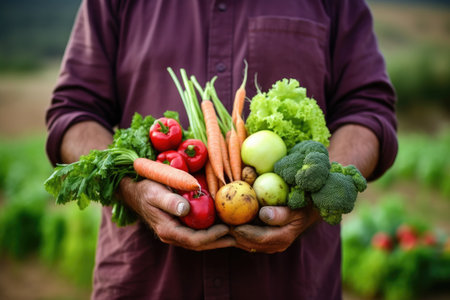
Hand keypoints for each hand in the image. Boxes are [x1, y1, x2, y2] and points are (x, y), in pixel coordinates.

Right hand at [119, 177, 235, 250]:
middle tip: (238, 237)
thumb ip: (170, 201)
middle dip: (219, 242)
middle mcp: (172, 235)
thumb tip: (186, 209)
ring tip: (234, 235)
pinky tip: (222, 227)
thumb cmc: (145, 189)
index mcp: (167, 230)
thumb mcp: (155, 192)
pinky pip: (196, 233)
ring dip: (217, 239)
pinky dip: (210, 232)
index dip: (211, 237)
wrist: (134, 191)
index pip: (193, 240)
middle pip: (199, 245)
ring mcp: (175, 233)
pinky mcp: (178, 227)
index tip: (226, 229)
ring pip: (199, 241)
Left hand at [230, 205, 319, 253]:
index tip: (232, 225)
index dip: (244, 232)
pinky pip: (249, 241)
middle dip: (235, 236)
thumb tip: (263, 214)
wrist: (308, 212)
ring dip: (234, 237)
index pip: (259, 238)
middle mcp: (276, 245)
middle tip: (221, 226)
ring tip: (221, 227)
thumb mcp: (296, 208)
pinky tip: (229, 226)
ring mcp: (271, 245)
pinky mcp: (266, 242)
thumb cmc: (302, 206)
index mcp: (282, 238)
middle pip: (251, 243)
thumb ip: (281, 213)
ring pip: (248, 244)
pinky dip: (238, 235)